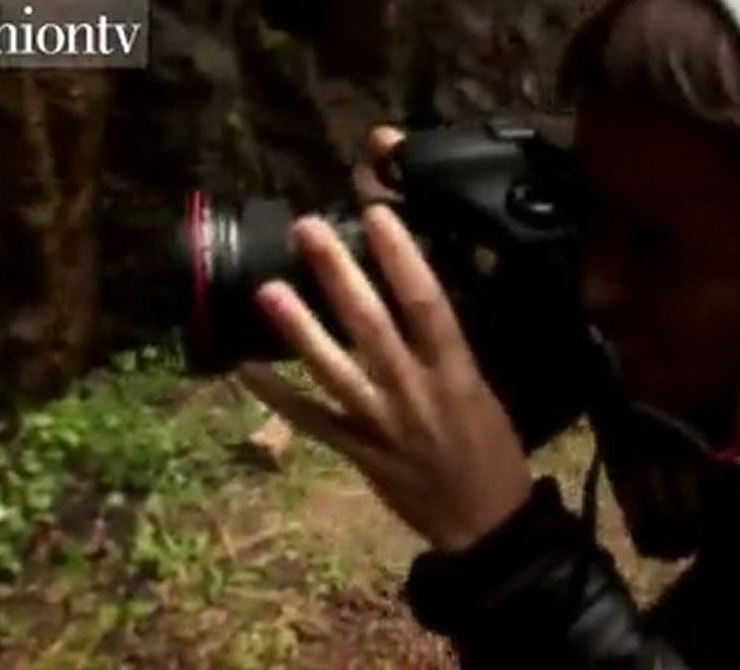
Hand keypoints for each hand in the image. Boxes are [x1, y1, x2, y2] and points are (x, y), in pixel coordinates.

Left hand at [238, 128, 532, 551]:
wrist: (485, 524)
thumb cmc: (494, 451)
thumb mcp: (485, 391)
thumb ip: (453, 347)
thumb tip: (430, 295)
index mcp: (455, 372)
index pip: (426, 303)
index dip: (399, 257)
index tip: (374, 214)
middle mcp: (413, 390)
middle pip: (370, 324)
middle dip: (338, 273)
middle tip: (306, 228)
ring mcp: (379, 423)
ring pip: (332, 369)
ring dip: (298, 329)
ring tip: (266, 288)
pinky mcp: (356, 452)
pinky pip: (311, 421)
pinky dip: (276, 397)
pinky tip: (245, 368)